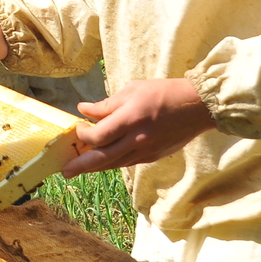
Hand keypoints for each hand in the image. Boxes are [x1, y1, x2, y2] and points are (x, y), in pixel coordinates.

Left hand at [61, 78, 216, 177]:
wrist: (196, 107)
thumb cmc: (162, 93)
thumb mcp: (132, 90)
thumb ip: (106, 104)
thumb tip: (84, 110)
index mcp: (130, 119)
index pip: (98, 136)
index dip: (83, 135)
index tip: (78, 128)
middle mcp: (137, 140)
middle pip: (102, 158)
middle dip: (81, 166)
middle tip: (64, 171)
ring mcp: (146, 152)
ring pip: (114, 164)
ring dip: (94, 167)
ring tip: (78, 169)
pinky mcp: (152, 157)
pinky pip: (126, 162)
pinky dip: (112, 162)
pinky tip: (102, 160)